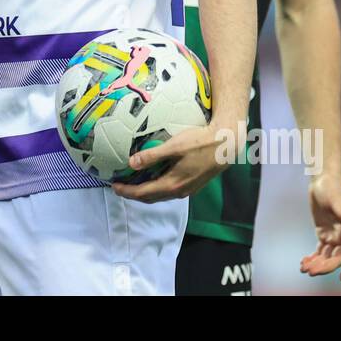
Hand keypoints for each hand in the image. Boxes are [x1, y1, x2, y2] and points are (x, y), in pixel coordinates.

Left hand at [111, 123, 232, 202]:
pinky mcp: (193, 184)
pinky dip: (157, 188)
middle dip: (133, 194)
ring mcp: (188, 190)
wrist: (226, 144)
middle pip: (151, 198)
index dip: (127, 191)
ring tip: (133, 183)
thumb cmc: (201, 142)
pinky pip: (169, 191)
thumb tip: (131, 163)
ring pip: (161, 195)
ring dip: (145, 192)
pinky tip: (154, 177)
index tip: (114, 186)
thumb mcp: (174, 146)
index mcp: (173, 184)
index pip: (143, 193)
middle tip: (120, 186)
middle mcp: (180, 191)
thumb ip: (152, 156)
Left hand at [300, 172, 340, 281]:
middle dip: (326, 267)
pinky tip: (303, 263)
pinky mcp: (324, 235)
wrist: (322, 181)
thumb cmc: (331, 187)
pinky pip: (320, 251)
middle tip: (311, 271)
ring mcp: (335, 236)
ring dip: (318, 265)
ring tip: (304, 268)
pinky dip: (313, 258)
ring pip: (329, 257)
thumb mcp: (335, 197)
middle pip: (339, 258)